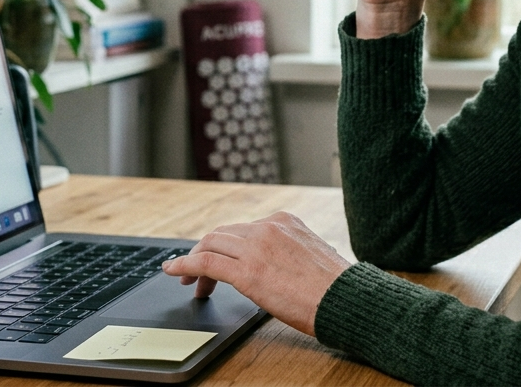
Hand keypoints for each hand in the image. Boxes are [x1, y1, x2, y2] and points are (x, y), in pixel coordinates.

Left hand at [161, 212, 351, 336]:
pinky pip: (204, 262)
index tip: (219, 262)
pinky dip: (184, 266)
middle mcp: (268, 227)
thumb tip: (273, 266)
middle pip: (222, 233)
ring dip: (194, 262)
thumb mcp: (310, 255)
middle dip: (205, 252)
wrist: (345, 300)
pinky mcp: (246, 270)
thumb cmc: (334, 288)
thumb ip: (288, 252)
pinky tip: (175, 273)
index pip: (242, 229)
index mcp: (285, 220)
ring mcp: (256, 246)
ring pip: (210, 244)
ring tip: (188, 281)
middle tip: (197, 275)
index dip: (225, 246)